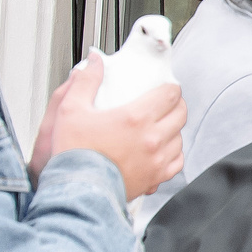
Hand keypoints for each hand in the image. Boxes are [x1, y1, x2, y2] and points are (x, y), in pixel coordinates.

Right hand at [40, 60, 184, 198]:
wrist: (76, 189)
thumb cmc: (73, 153)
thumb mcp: (71, 110)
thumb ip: (85, 82)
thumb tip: (95, 62)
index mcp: (136, 118)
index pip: (170, 94)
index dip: (169, 88)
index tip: (164, 88)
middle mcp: (152, 138)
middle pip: (180, 114)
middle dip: (175, 106)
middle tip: (165, 105)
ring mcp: (157, 160)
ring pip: (180, 138)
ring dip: (173, 130)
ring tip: (160, 128)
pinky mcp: (155, 178)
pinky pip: (176, 162)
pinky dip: (173, 154)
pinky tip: (161, 151)